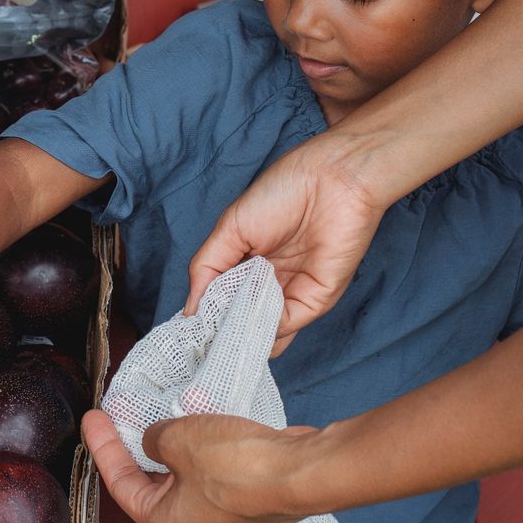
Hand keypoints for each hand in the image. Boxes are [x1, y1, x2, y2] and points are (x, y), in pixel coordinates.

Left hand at [83, 409, 316, 522]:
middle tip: (123, 415)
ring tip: (162, 413)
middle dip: (136, 449)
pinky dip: (202, 449)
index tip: (95, 419)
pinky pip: (215, 473)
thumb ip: (155, 438)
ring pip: (186, 478)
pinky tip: (202, 423)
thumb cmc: (237, 465)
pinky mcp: (249, 500)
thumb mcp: (178, 438)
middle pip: (152, 486)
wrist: (299, 472)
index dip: (103, 448)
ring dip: (173, 447)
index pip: (121, 485)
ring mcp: (225, 518)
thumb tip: (155, 439)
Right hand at [186, 128, 388, 351]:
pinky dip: (265, 331)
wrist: (334, 179)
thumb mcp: (229, 228)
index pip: (222, 300)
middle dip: (223, 333)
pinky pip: (286, 325)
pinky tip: (247, 324)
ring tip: (223, 338)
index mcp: (248, 263)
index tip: (188, 330)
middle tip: (203, 342)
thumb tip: (189, 310)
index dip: (205, 316)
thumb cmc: (282, 191)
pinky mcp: (316, 300)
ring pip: (264, 331)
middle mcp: (270, 282)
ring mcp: (293, 293)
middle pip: (242, 320)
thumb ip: (206, 268)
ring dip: (243, 336)